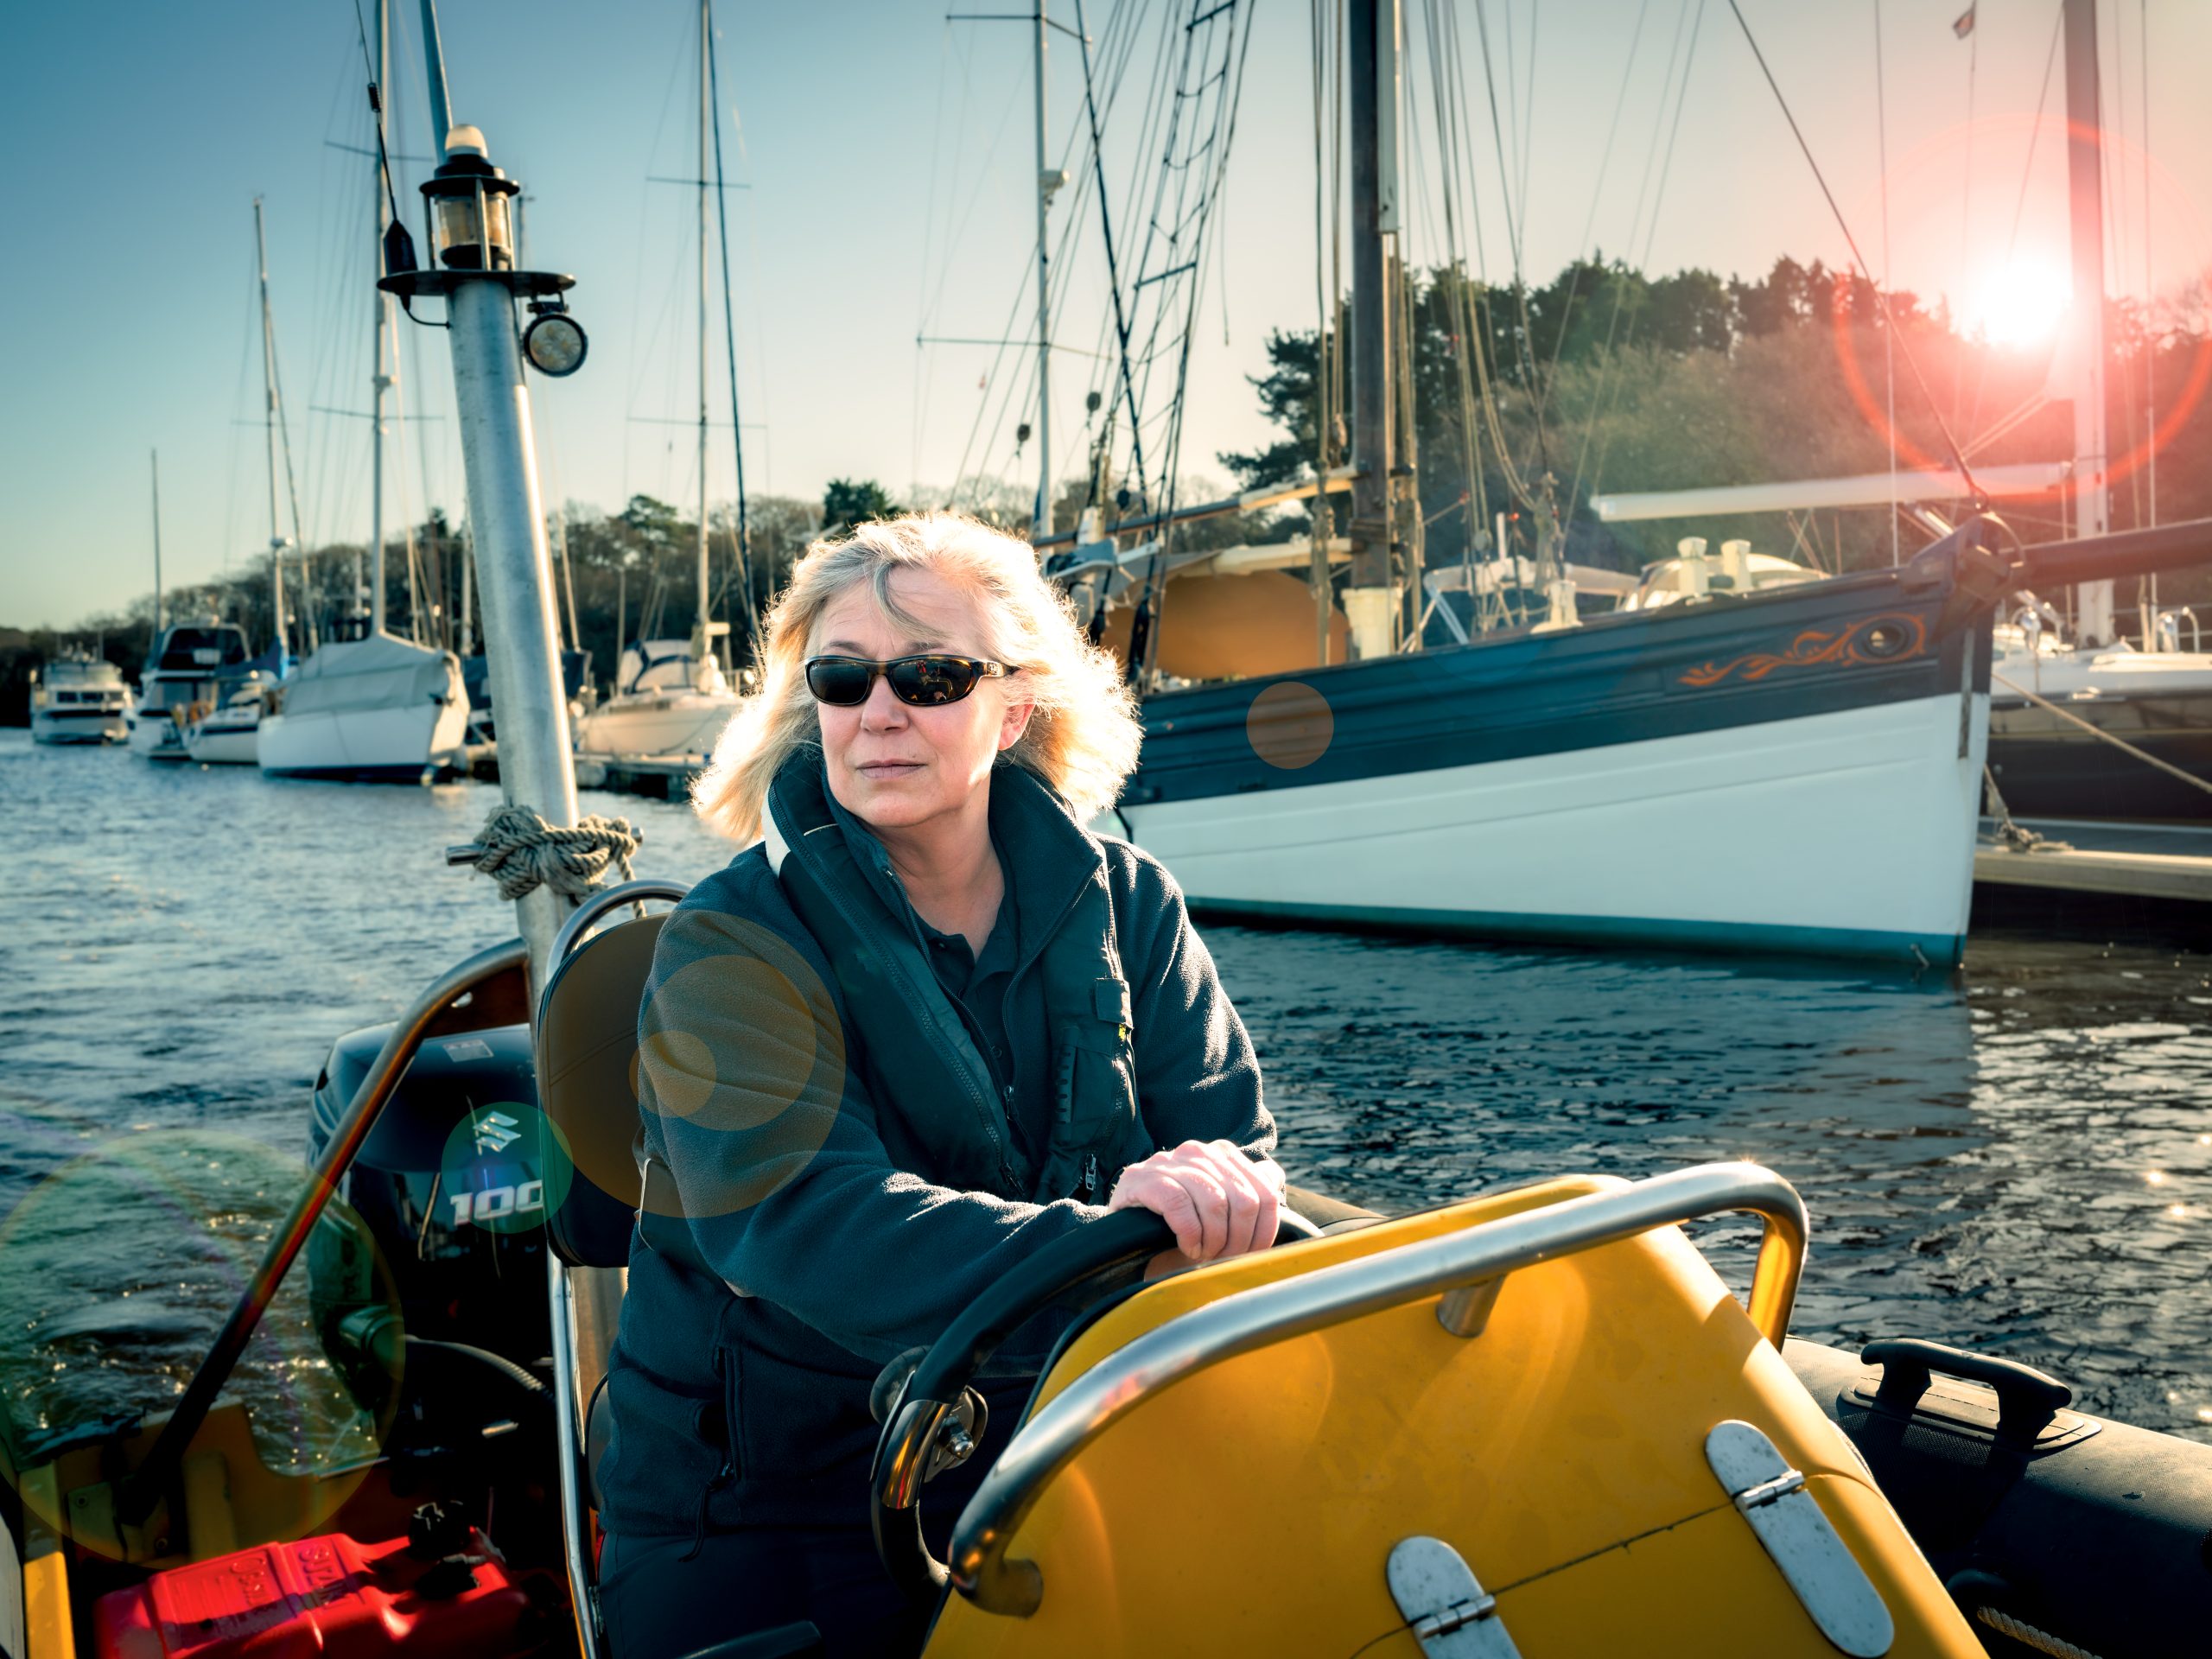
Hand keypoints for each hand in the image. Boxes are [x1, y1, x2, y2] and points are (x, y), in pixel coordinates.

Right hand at [1107, 1139, 1286, 1265]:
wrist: (1125, 1233)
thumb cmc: (1178, 1226)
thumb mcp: (1218, 1210)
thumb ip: (1248, 1192)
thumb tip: (1275, 1180)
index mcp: (1223, 1155)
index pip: (1265, 1191)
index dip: (1264, 1232)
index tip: (1249, 1255)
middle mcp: (1199, 1152)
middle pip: (1244, 1200)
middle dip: (1237, 1241)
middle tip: (1221, 1260)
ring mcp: (1170, 1161)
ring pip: (1215, 1203)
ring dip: (1212, 1241)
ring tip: (1202, 1255)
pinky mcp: (1143, 1178)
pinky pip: (1179, 1205)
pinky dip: (1189, 1234)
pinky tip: (1185, 1246)